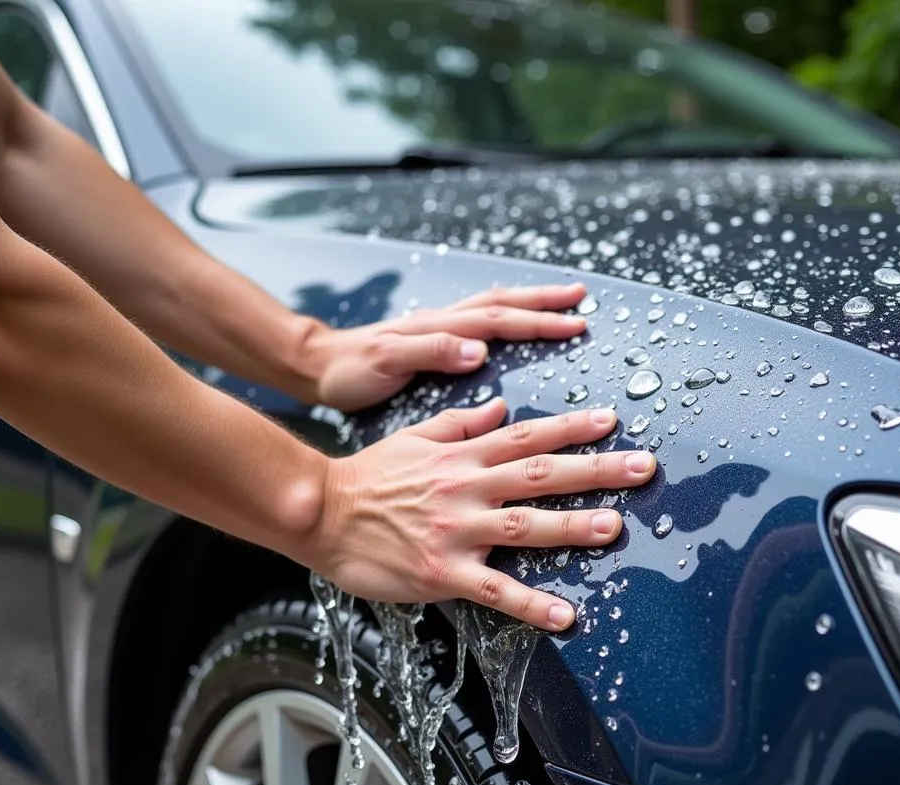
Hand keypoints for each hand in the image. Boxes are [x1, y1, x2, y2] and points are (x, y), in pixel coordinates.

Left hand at [308, 284, 587, 411]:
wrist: (318, 365)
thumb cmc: (349, 370)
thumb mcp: (387, 363)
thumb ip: (431, 353)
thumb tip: (479, 351)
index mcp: (438, 327)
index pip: (497, 319)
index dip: (538, 321)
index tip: (574, 325)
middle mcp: (443, 321)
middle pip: (502, 303)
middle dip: (544, 301)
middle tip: (581, 299)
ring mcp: (439, 327)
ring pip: (493, 306)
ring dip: (529, 302)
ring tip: (562, 301)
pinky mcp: (433, 338)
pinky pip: (480, 320)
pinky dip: (506, 314)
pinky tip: (516, 321)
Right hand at [314, 399, 655, 629]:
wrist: (320, 513)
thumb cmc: (367, 477)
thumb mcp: (416, 437)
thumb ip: (463, 423)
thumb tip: (502, 406)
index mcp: (463, 457)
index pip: (527, 436)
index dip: (572, 428)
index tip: (612, 422)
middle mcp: (466, 488)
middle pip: (540, 475)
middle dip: (596, 470)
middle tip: (644, 468)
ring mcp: (457, 531)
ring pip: (525, 526)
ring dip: (573, 526)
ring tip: (616, 529)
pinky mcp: (444, 572)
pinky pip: (495, 590)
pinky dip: (532, 604)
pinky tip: (566, 617)